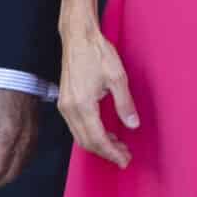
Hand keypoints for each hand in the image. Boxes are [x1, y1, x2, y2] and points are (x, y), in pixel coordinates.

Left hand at [0, 88, 39, 190]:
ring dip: (6, 176)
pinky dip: (16, 167)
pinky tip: (6, 164)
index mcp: (8, 136)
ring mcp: (32, 138)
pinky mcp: (35, 133)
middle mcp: (24, 140)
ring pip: (21, 168)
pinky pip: (28, 158)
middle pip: (11, 173)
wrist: (17, 74)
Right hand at [57, 21, 137, 168]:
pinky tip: (104, 132)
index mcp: (82, 105)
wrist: (78, 36)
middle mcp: (69, 109)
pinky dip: (90, 134)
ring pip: (80, 136)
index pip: (97, 139)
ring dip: (98, 144)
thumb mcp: (117, 77)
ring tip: (118, 146)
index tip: (125, 160)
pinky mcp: (64, 101)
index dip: (112, 153)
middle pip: (86, 142)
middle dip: (105, 152)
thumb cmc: (97, 52)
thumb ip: (125, 104)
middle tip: (124, 156)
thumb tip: (132, 125)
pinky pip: (76, 126)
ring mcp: (64, 105)